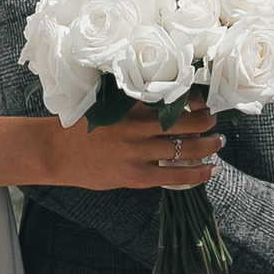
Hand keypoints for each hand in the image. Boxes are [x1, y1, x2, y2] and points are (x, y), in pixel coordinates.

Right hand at [40, 99, 221, 190]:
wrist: (54, 152)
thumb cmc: (79, 126)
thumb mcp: (105, 105)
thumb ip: (133, 104)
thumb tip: (166, 100)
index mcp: (130, 105)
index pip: (173, 98)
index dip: (197, 98)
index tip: (208, 97)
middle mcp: (137, 127)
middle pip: (186, 123)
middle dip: (208, 120)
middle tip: (217, 118)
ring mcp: (137, 153)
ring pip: (186, 149)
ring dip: (208, 144)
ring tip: (218, 141)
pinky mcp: (135, 176)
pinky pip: (175, 176)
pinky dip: (197, 173)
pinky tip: (211, 169)